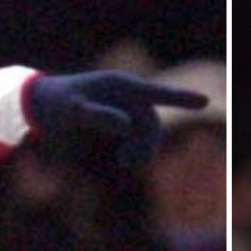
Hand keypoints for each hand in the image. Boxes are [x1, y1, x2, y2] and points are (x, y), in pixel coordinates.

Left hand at [24, 71, 207, 166]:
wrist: (45, 101)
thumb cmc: (58, 103)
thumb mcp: (73, 111)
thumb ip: (98, 116)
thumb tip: (127, 126)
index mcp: (120, 84)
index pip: (156, 93)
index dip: (181, 98)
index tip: (205, 101)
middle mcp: (128, 91)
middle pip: (152, 119)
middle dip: (147, 144)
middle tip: (128, 166)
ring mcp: (127, 102)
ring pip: (148, 128)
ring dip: (142, 149)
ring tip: (125, 165)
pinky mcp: (123, 112)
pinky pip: (140, 131)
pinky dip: (137, 147)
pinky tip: (125, 160)